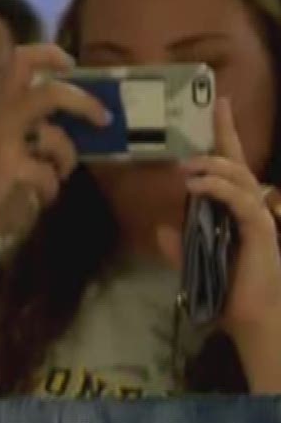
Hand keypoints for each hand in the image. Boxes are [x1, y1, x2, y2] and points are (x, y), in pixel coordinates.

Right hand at [0, 44, 110, 237]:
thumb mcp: (12, 141)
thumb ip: (38, 124)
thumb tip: (83, 117)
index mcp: (2, 106)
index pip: (20, 61)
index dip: (49, 55)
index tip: (71, 64)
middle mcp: (1, 116)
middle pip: (50, 93)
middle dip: (82, 103)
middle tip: (104, 118)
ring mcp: (4, 141)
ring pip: (56, 139)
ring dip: (66, 160)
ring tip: (57, 174)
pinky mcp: (9, 167)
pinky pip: (49, 174)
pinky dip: (51, 188)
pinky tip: (39, 195)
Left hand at [157, 97, 280, 357]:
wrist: (249, 318)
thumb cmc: (226, 290)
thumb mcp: (193, 263)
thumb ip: (177, 246)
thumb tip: (160, 230)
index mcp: (236, 210)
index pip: (231, 166)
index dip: (225, 135)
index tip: (218, 104)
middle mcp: (251, 207)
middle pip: (239, 163)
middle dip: (225, 135)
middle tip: (210, 112)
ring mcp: (259, 217)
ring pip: (240, 178)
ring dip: (214, 166)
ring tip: (188, 165)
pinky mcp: (262, 231)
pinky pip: (241, 202)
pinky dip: (220, 190)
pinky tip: (196, 187)